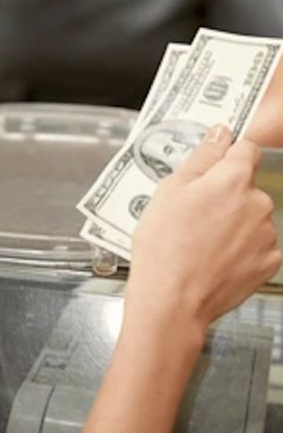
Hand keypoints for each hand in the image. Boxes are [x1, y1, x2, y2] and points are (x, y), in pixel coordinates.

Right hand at [128, 124, 280, 340]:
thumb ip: (201, 157)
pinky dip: (239, 248)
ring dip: (231, 223)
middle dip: (224, 195)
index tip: (211, 166)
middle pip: (245, 186)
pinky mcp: (268, 262)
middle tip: (192, 214)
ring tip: (199, 240)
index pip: (244, 149)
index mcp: (233, 179)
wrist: (172, 299)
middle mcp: (258, 202)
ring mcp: (266, 234)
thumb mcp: (169, 190)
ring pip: (250, 217)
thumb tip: (219, 133)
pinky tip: (212, 256)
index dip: (224, 156)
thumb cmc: (164, 246)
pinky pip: (255, 245)